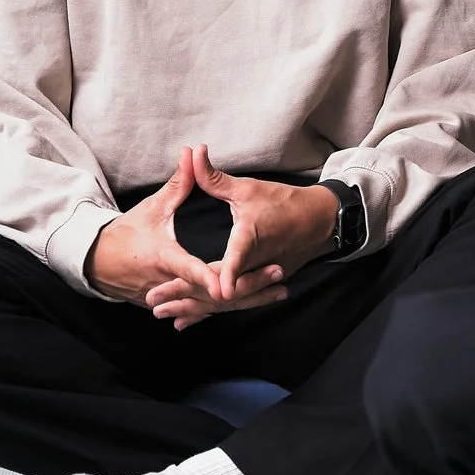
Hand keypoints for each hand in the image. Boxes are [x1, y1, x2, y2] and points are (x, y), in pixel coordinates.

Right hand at [87, 146, 287, 322]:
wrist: (101, 262)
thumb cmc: (128, 232)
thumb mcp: (153, 207)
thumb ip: (178, 183)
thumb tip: (192, 152)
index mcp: (163, 258)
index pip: (189, 269)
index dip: (208, 275)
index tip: (227, 282)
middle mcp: (170, 284)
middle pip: (211, 292)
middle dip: (246, 285)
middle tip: (279, 273)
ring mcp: (174, 298)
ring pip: (214, 305)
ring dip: (247, 298)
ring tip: (281, 290)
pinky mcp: (176, 305)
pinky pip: (207, 309)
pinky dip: (233, 307)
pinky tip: (259, 302)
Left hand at [144, 146, 340, 329]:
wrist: (319, 221)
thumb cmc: (284, 202)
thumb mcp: (248, 188)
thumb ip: (215, 177)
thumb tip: (193, 154)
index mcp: (252, 238)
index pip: (238, 257)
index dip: (228, 274)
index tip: (219, 291)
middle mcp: (256, 263)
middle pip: (221, 286)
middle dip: (188, 295)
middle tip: (155, 302)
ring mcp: (259, 277)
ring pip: (224, 299)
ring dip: (194, 307)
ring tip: (165, 316)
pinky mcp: (259, 284)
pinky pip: (231, 301)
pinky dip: (208, 309)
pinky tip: (186, 320)